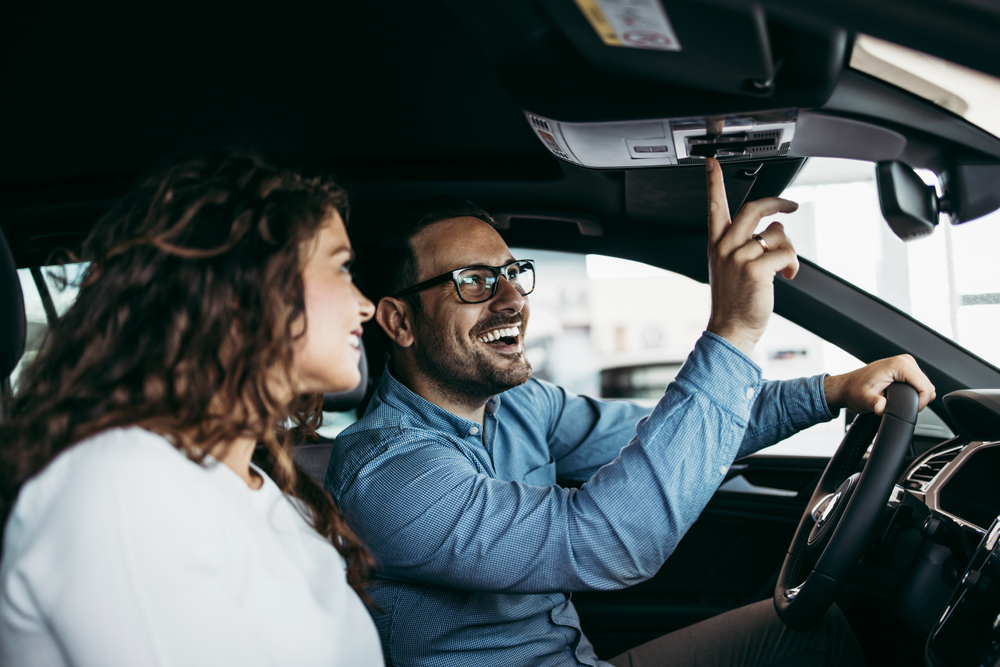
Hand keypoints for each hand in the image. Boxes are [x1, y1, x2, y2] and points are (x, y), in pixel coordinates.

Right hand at [705, 157, 799, 355]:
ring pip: (776, 234)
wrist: (731, 329)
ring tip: (784, 268)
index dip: (713, 182)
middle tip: (790, 205)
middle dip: (777, 202)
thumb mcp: (730, 267)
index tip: (711, 162)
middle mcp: (725, 247)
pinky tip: (787, 276)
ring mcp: (739, 257)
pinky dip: (792, 265)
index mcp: (717, 244)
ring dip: (788, 250)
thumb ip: (746, 244)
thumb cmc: (734, 300)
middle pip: (753, 208)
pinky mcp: (756, 269)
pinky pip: (785, 252)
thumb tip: (774, 229)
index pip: (714, 206)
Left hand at [824, 354, 935, 414]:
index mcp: (899, 365)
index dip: (919, 403)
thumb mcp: (863, 399)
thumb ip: (874, 403)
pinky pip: (920, 384)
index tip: (906, 410)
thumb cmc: (854, 390)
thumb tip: (881, 407)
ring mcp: (907, 363)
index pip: (926, 387)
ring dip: (916, 397)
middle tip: (898, 405)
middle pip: (928, 387)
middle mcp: (905, 361)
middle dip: (917, 400)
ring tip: (897, 400)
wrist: (847, 386)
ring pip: (926, 386)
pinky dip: (914, 393)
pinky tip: (900, 396)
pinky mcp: (907, 369)